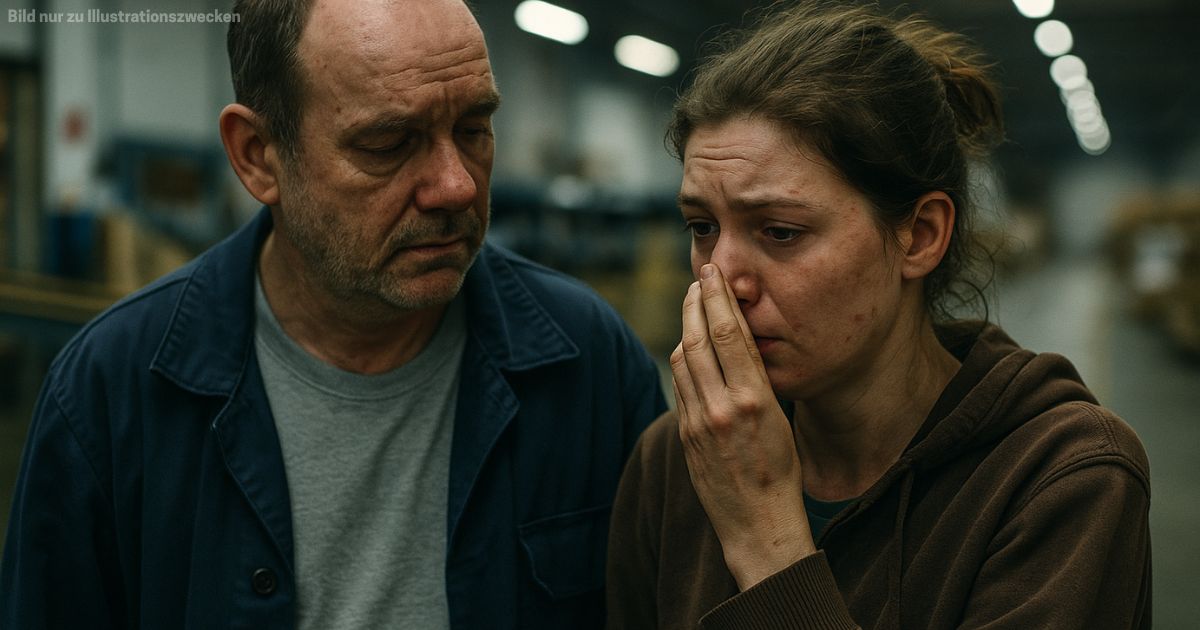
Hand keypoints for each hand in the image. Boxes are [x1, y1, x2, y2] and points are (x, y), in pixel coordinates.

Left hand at [671, 263, 816, 589]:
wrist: (758, 523)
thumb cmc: (781, 471)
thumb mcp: (781, 420)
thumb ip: (755, 382)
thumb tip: (735, 340)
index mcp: (755, 400)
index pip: (729, 334)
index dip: (718, 297)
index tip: (713, 273)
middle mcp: (723, 408)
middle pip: (699, 339)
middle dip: (696, 302)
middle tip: (699, 278)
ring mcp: (698, 422)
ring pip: (683, 359)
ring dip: (685, 327)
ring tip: (692, 305)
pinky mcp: (685, 435)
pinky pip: (680, 386)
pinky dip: (682, 358)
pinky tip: (688, 346)